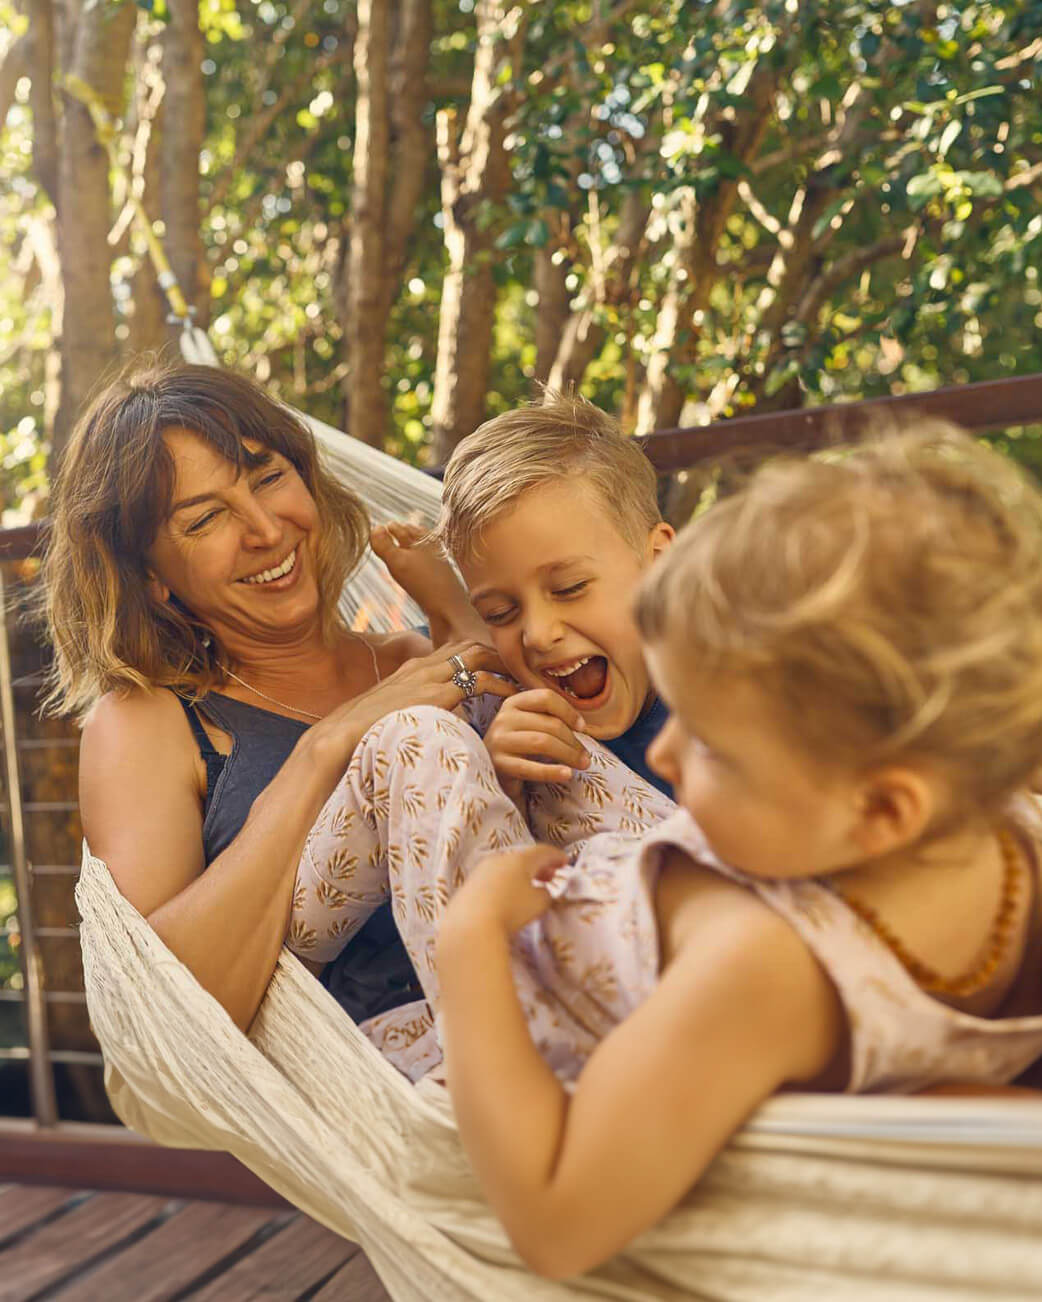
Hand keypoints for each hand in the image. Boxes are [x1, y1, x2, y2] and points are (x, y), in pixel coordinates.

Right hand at [309, 639, 514, 771]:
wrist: (342, 736)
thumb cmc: (365, 732)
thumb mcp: (392, 713)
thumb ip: (412, 709)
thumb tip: (429, 720)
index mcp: (412, 669)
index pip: (454, 650)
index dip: (479, 655)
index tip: (499, 667)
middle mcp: (422, 666)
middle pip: (469, 646)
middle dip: (496, 654)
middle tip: (519, 669)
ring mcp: (429, 677)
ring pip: (477, 657)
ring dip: (502, 666)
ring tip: (523, 679)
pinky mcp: (436, 694)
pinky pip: (478, 681)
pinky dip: (500, 686)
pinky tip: (513, 697)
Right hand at [370, 520, 485, 644]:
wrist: (450, 610)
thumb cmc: (424, 583)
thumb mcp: (399, 562)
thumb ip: (385, 545)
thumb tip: (375, 528)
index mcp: (424, 540)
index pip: (404, 529)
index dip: (393, 528)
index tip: (385, 526)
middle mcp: (433, 549)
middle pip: (415, 538)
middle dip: (404, 533)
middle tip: (393, 530)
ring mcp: (439, 564)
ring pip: (422, 551)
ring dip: (411, 547)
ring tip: (403, 546)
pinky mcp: (442, 579)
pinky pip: (427, 565)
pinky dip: (419, 562)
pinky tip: (416, 569)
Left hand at [444, 843, 568, 939]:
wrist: (471, 926)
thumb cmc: (511, 911)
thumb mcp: (539, 903)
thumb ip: (546, 894)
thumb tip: (542, 891)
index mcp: (520, 859)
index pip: (542, 852)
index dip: (556, 856)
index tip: (565, 862)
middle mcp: (500, 859)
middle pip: (523, 858)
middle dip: (539, 866)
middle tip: (551, 875)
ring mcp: (482, 870)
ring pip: (507, 868)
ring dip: (521, 875)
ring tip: (531, 887)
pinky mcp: (469, 884)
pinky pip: (494, 878)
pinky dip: (506, 883)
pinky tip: (509, 896)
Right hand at [484, 689, 590, 790]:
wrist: (495, 773)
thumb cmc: (519, 747)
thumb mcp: (530, 725)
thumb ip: (549, 718)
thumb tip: (581, 725)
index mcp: (513, 703)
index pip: (546, 697)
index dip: (569, 711)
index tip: (582, 727)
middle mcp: (503, 718)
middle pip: (549, 724)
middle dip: (574, 741)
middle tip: (586, 757)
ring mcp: (499, 741)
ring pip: (543, 742)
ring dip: (569, 755)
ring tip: (583, 765)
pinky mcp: (498, 764)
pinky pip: (530, 768)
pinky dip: (552, 771)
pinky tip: (567, 774)